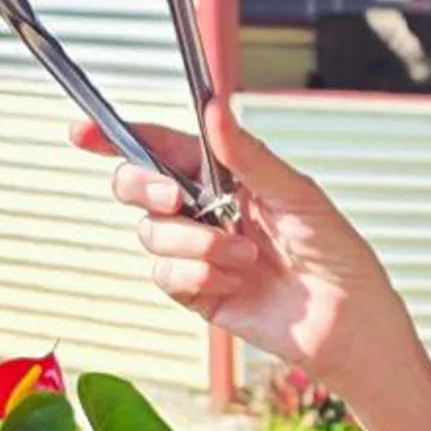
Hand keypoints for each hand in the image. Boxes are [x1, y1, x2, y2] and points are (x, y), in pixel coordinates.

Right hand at [76, 104, 405, 394]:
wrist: (348, 321)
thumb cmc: (337, 254)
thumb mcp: (297, 194)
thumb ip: (248, 156)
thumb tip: (213, 109)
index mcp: (226, 176)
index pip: (162, 147)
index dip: (118, 137)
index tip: (83, 132)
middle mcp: (204, 211)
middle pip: (137, 187)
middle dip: (145, 188)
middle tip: (176, 199)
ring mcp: (198, 253)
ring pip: (152, 235)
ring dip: (198, 245)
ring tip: (247, 258)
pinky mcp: (197, 294)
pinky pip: (167, 276)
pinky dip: (200, 277)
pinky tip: (237, 283)